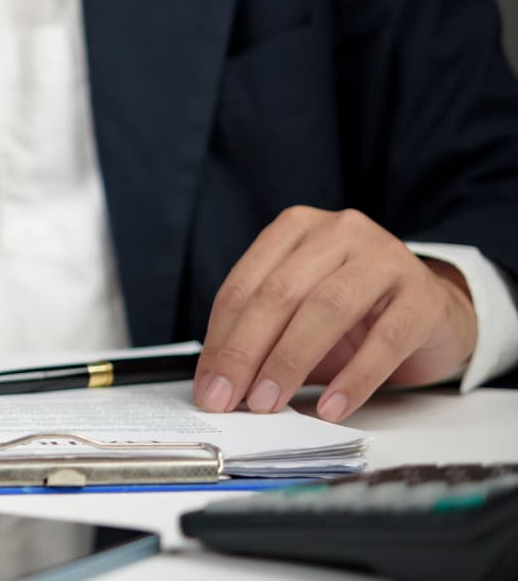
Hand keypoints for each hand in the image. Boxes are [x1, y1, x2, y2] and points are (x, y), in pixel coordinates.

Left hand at [194, 206, 477, 421]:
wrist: (430, 313)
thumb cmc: (352, 316)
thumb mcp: (294, 318)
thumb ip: (257, 341)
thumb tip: (217, 386)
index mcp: (294, 230)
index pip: (243, 287)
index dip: (221, 341)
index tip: (208, 387)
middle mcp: (338, 232)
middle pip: (280, 294)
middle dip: (247, 352)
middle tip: (230, 399)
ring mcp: (385, 257)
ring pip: (328, 308)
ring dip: (291, 361)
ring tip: (269, 403)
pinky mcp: (423, 295)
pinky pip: (386, 339)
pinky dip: (354, 378)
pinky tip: (332, 407)